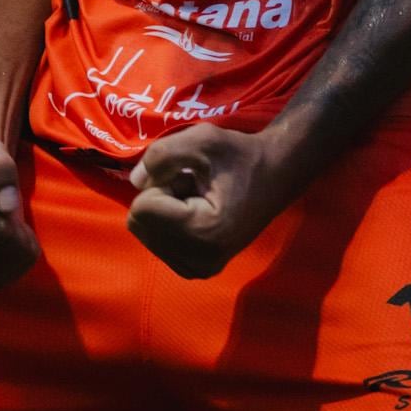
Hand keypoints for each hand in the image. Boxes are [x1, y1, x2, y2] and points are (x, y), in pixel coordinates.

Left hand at [127, 124, 296, 279]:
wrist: (276, 177)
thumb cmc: (241, 156)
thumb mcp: (202, 139)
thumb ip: (161, 155)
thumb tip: (134, 181)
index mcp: (204, 232)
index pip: (142, 209)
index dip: (161, 182)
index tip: (192, 176)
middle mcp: (200, 260)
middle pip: (140, 224)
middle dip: (160, 197)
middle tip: (194, 187)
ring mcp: (199, 270)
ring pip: (146, 234)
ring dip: (165, 210)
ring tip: (197, 198)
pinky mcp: (197, 271)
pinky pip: (157, 244)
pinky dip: (170, 224)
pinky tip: (196, 213)